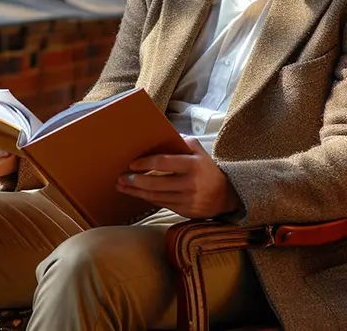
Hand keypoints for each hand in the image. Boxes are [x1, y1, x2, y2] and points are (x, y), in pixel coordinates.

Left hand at [115, 137, 240, 218]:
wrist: (225, 195)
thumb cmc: (207, 169)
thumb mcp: (199, 151)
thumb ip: (181, 142)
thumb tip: (160, 135)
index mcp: (193, 165)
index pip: (163, 163)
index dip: (145, 164)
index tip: (131, 163)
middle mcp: (191, 183)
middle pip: (156, 183)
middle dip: (135, 181)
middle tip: (121, 177)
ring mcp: (188, 199)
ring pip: (156, 196)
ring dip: (136, 192)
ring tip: (122, 186)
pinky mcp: (185, 211)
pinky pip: (161, 204)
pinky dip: (147, 199)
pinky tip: (137, 194)